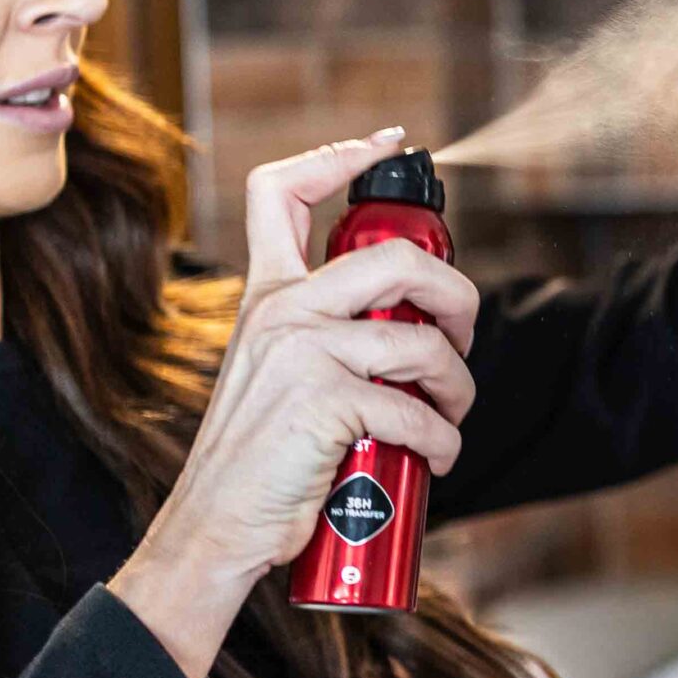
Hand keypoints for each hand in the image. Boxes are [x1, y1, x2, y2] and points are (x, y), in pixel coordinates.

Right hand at [108, 127, 480, 677]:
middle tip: (462, 334)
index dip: (336, 156)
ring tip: (452, 416)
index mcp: (265, 294)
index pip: (280, 190)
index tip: (383, 145)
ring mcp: (301, 352)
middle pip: (395, 257)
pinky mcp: (324, 402)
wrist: (215, 532)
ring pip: (421, 341)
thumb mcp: (273, 375)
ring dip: (458, 386)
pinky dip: (441, 441)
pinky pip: (415, 410)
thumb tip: (409, 325)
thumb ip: (317, 335)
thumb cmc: (260, 462)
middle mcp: (280, 310)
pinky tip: (435, 459)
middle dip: (456, 293)